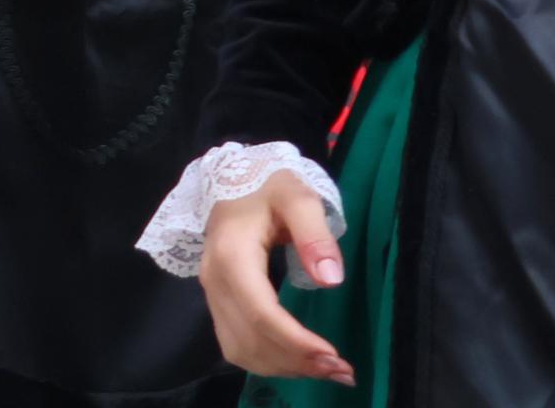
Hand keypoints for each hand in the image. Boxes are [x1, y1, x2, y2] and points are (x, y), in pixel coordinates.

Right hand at [200, 177, 352, 383]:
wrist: (235, 182)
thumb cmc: (268, 188)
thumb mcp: (297, 197)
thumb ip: (314, 234)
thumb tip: (331, 281)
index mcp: (231, 256)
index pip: (260, 312)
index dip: (296, 341)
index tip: (334, 355)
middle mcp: (214, 280)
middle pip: (251, 338)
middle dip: (297, 361)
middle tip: (343, 371)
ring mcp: (212, 294)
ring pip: (241, 349)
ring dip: (283, 367)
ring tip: (326, 370)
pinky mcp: (217, 303)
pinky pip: (236, 345)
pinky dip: (268, 362)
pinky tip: (298, 361)